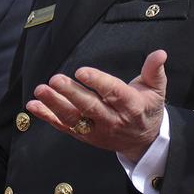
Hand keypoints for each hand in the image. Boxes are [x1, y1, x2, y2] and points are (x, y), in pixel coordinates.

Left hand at [26, 49, 166, 162]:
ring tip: (40, 91)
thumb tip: (160, 53)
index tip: (82, 71)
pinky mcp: (84, 135)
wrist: (143, 141)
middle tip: (55, 79)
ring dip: (54, 105)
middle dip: (71, 93)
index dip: (98, 82)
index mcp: (131, 105)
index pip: (113, 92)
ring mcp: (96, 130)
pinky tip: (33, 106)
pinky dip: (47, 117)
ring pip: (74, 118)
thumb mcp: (157, 89)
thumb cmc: (147, 108)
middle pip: (90, 107)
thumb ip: (154, 70)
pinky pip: (64, 127)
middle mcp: (112, 119)